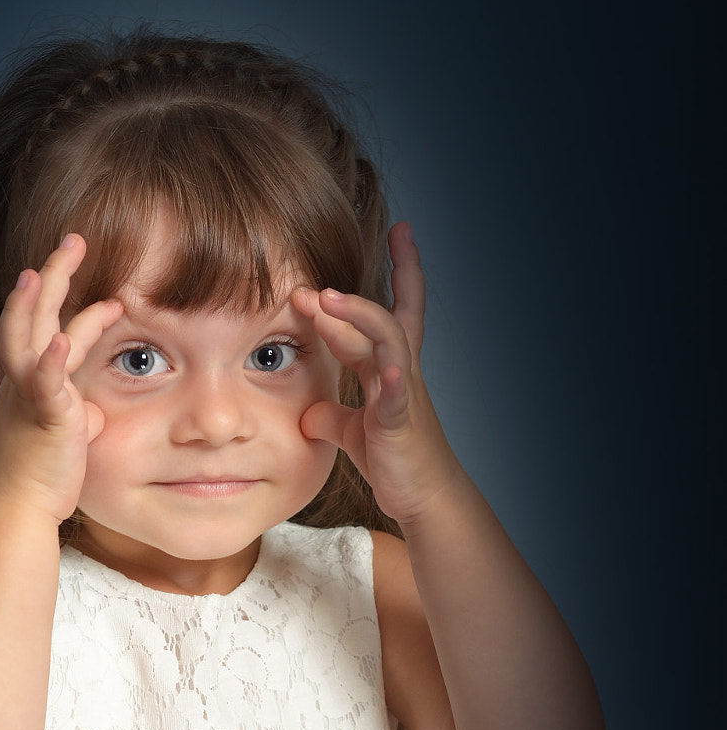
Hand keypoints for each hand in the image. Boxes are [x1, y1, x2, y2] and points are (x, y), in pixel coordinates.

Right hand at [0, 235, 122, 521]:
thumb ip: (77, 413)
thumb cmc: (40, 476)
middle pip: (30, 313)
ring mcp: (29, 395)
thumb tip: (92, 411)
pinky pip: (46, 384)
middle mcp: (22, 379)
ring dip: (37, 301)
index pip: (44, 326)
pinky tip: (63, 339)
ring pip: (28, 336)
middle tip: (74, 239)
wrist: (18, 508)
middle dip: (52, 273)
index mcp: (29, 379)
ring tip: (49, 267)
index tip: (86, 273)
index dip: (63, 299)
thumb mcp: (63, 435)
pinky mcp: (44, 418)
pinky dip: (53, 361)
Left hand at [293, 223, 461, 528]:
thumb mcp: (354, 431)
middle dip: (357, 291)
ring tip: (326, 299)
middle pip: (386, 316)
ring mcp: (403, 394)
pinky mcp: (400, 422)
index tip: (402, 231)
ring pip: (387, 341)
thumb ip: (331, 415)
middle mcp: (399, 372)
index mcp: (386, 369)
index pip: (389, 311)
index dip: (399, 272)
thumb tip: (306, 411)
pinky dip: (392, 377)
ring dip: (358, 316)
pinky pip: (397, 394)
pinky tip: (386, 365)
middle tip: (318, 276)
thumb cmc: (395, 461)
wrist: (424, 498)